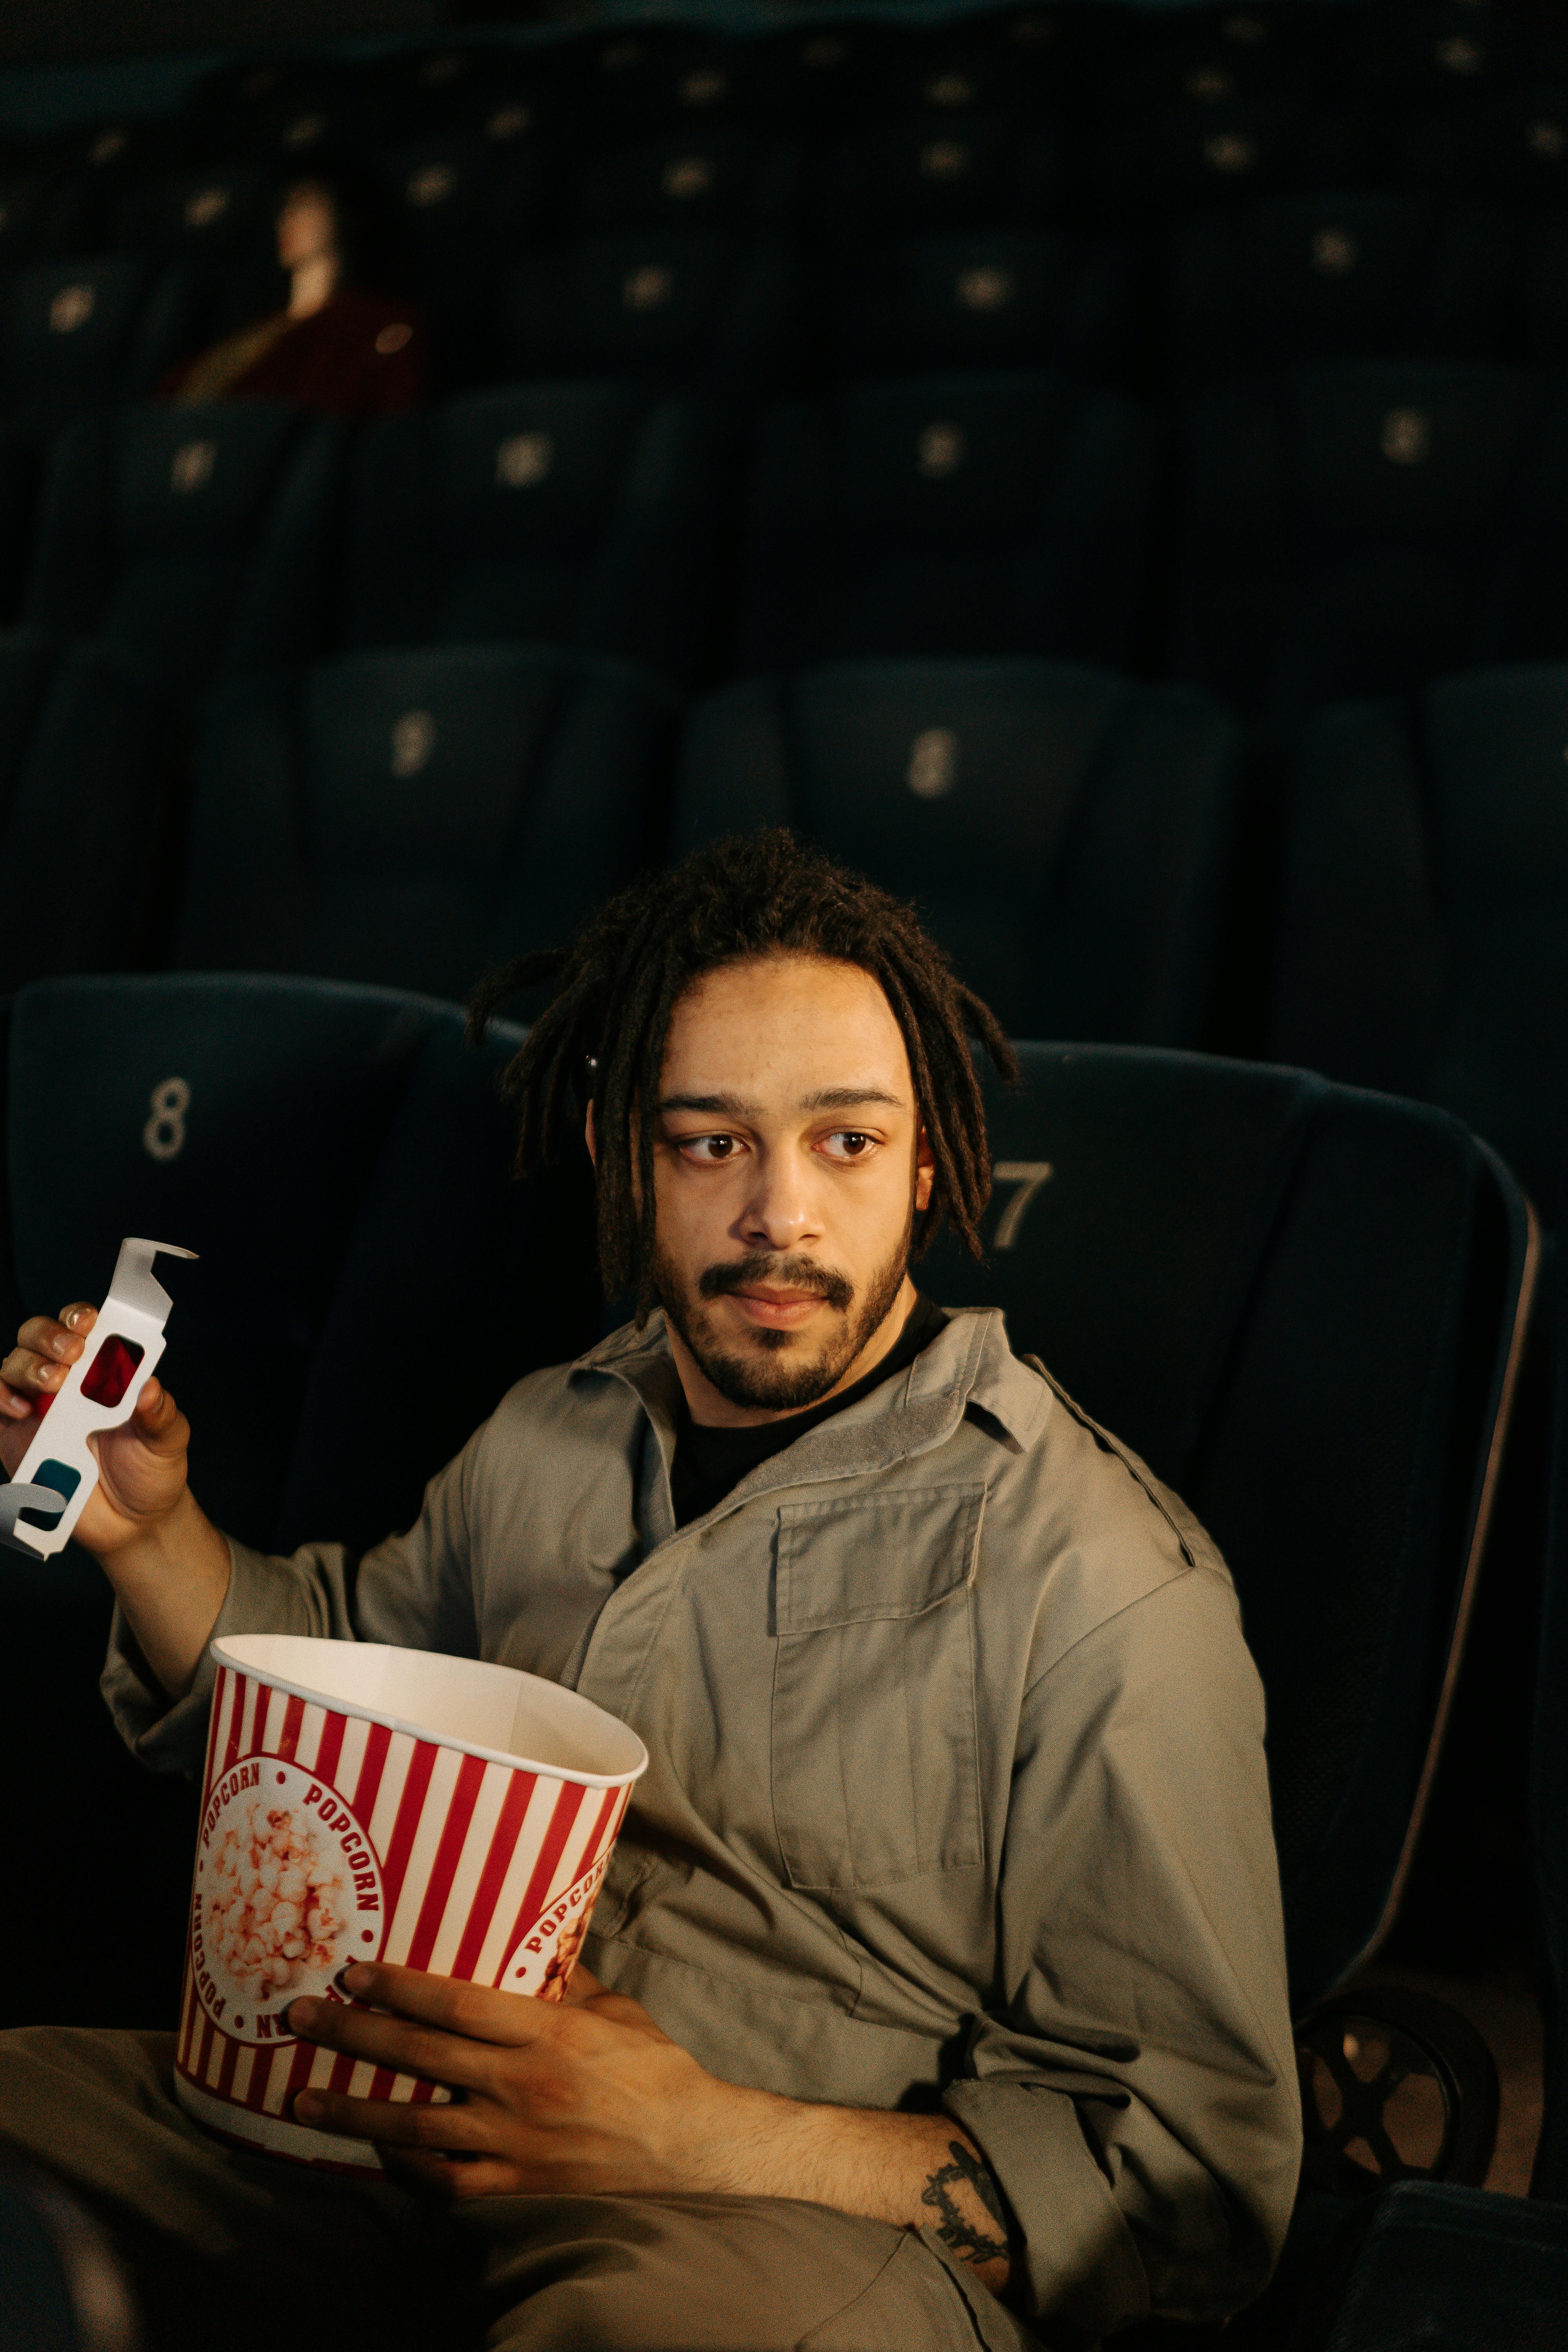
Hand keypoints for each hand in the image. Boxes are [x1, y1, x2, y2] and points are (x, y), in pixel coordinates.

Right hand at [0, 1302, 190, 1557]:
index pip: (83, 1326)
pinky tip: (21, 1407)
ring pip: (14, 1364)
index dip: (81, 1317)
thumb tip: (149, 1386)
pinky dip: (0, 1396)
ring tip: (54, 1382)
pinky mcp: (15, 1436)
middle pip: (39, 1336)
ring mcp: (36, 1406)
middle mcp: (66, 1380)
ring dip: (30, 1365)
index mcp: (103, 1369)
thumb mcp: (167, 1440)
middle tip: (72, 1353)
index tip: (90, 1322)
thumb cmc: (150, 1470)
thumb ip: (160, 1413)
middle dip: (51, 1336)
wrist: (131, 1523)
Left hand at [287, 1961, 736, 2200]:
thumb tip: (528, 1945)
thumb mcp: (615, 2010)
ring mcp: (514, 2141)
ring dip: (351, 2112)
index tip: (352, 1972)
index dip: (398, 1987)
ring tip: (300, 2100)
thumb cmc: (655, 2071)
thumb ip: (565, 1982)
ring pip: (413, 2127)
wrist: (691, 2150)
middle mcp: (522, 2085)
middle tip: (300, 2017)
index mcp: (548, 2032)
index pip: (456, 2004)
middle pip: (419, 2057)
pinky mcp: (517, 2185)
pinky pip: (444, 2181)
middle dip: (351, 2036)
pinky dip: (403, 2169)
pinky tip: (374, 2154)